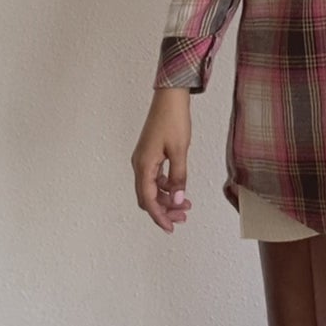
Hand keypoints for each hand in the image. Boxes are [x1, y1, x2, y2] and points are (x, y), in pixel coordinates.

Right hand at [132, 88, 193, 233]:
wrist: (170, 97)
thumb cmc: (173, 119)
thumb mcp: (180, 150)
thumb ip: (179, 177)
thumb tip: (178, 199)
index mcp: (144, 165)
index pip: (149, 199)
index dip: (159, 216)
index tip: (170, 227)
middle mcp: (140, 164)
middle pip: (148, 197)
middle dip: (165, 210)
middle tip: (183, 217)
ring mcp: (144, 159)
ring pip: (152, 188)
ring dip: (167, 198)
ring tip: (185, 205)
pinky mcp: (150, 154)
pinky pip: (155, 177)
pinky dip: (166, 186)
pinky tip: (179, 188)